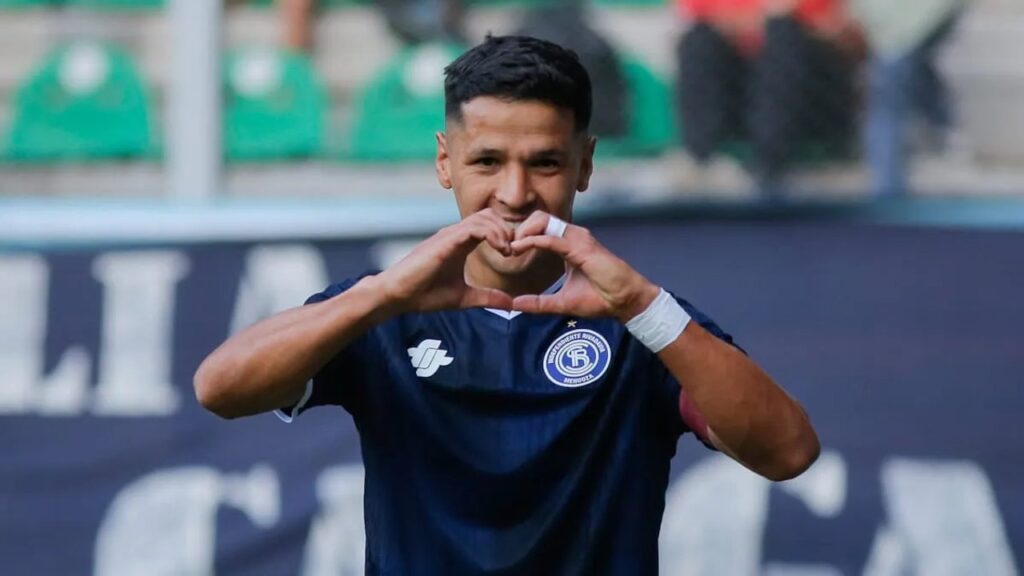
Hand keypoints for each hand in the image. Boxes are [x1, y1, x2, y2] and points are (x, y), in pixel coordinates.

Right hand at [376, 209, 514, 313]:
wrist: (398, 295)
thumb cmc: (425, 294)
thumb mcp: (464, 298)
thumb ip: (487, 298)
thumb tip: (511, 304)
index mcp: (461, 243)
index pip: (489, 225)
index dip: (507, 235)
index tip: (515, 255)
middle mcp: (456, 234)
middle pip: (490, 215)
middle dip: (508, 229)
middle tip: (514, 252)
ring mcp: (450, 235)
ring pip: (485, 218)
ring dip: (502, 232)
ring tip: (508, 252)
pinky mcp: (446, 240)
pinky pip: (475, 228)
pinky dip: (493, 235)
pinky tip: (500, 250)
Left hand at [509, 211, 659, 322]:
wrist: (625, 302)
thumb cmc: (600, 299)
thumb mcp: (561, 302)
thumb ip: (537, 302)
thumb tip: (514, 305)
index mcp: (568, 245)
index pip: (540, 228)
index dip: (521, 235)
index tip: (507, 250)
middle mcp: (572, 237)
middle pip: (538, 218)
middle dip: (518, 229)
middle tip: (507, 248)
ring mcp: (578, 239)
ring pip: (542, 221)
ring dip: (522, 232)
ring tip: (511, 248)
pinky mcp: (581, 247)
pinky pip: (551, 238)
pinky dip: (532, 240)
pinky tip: (519, 248)